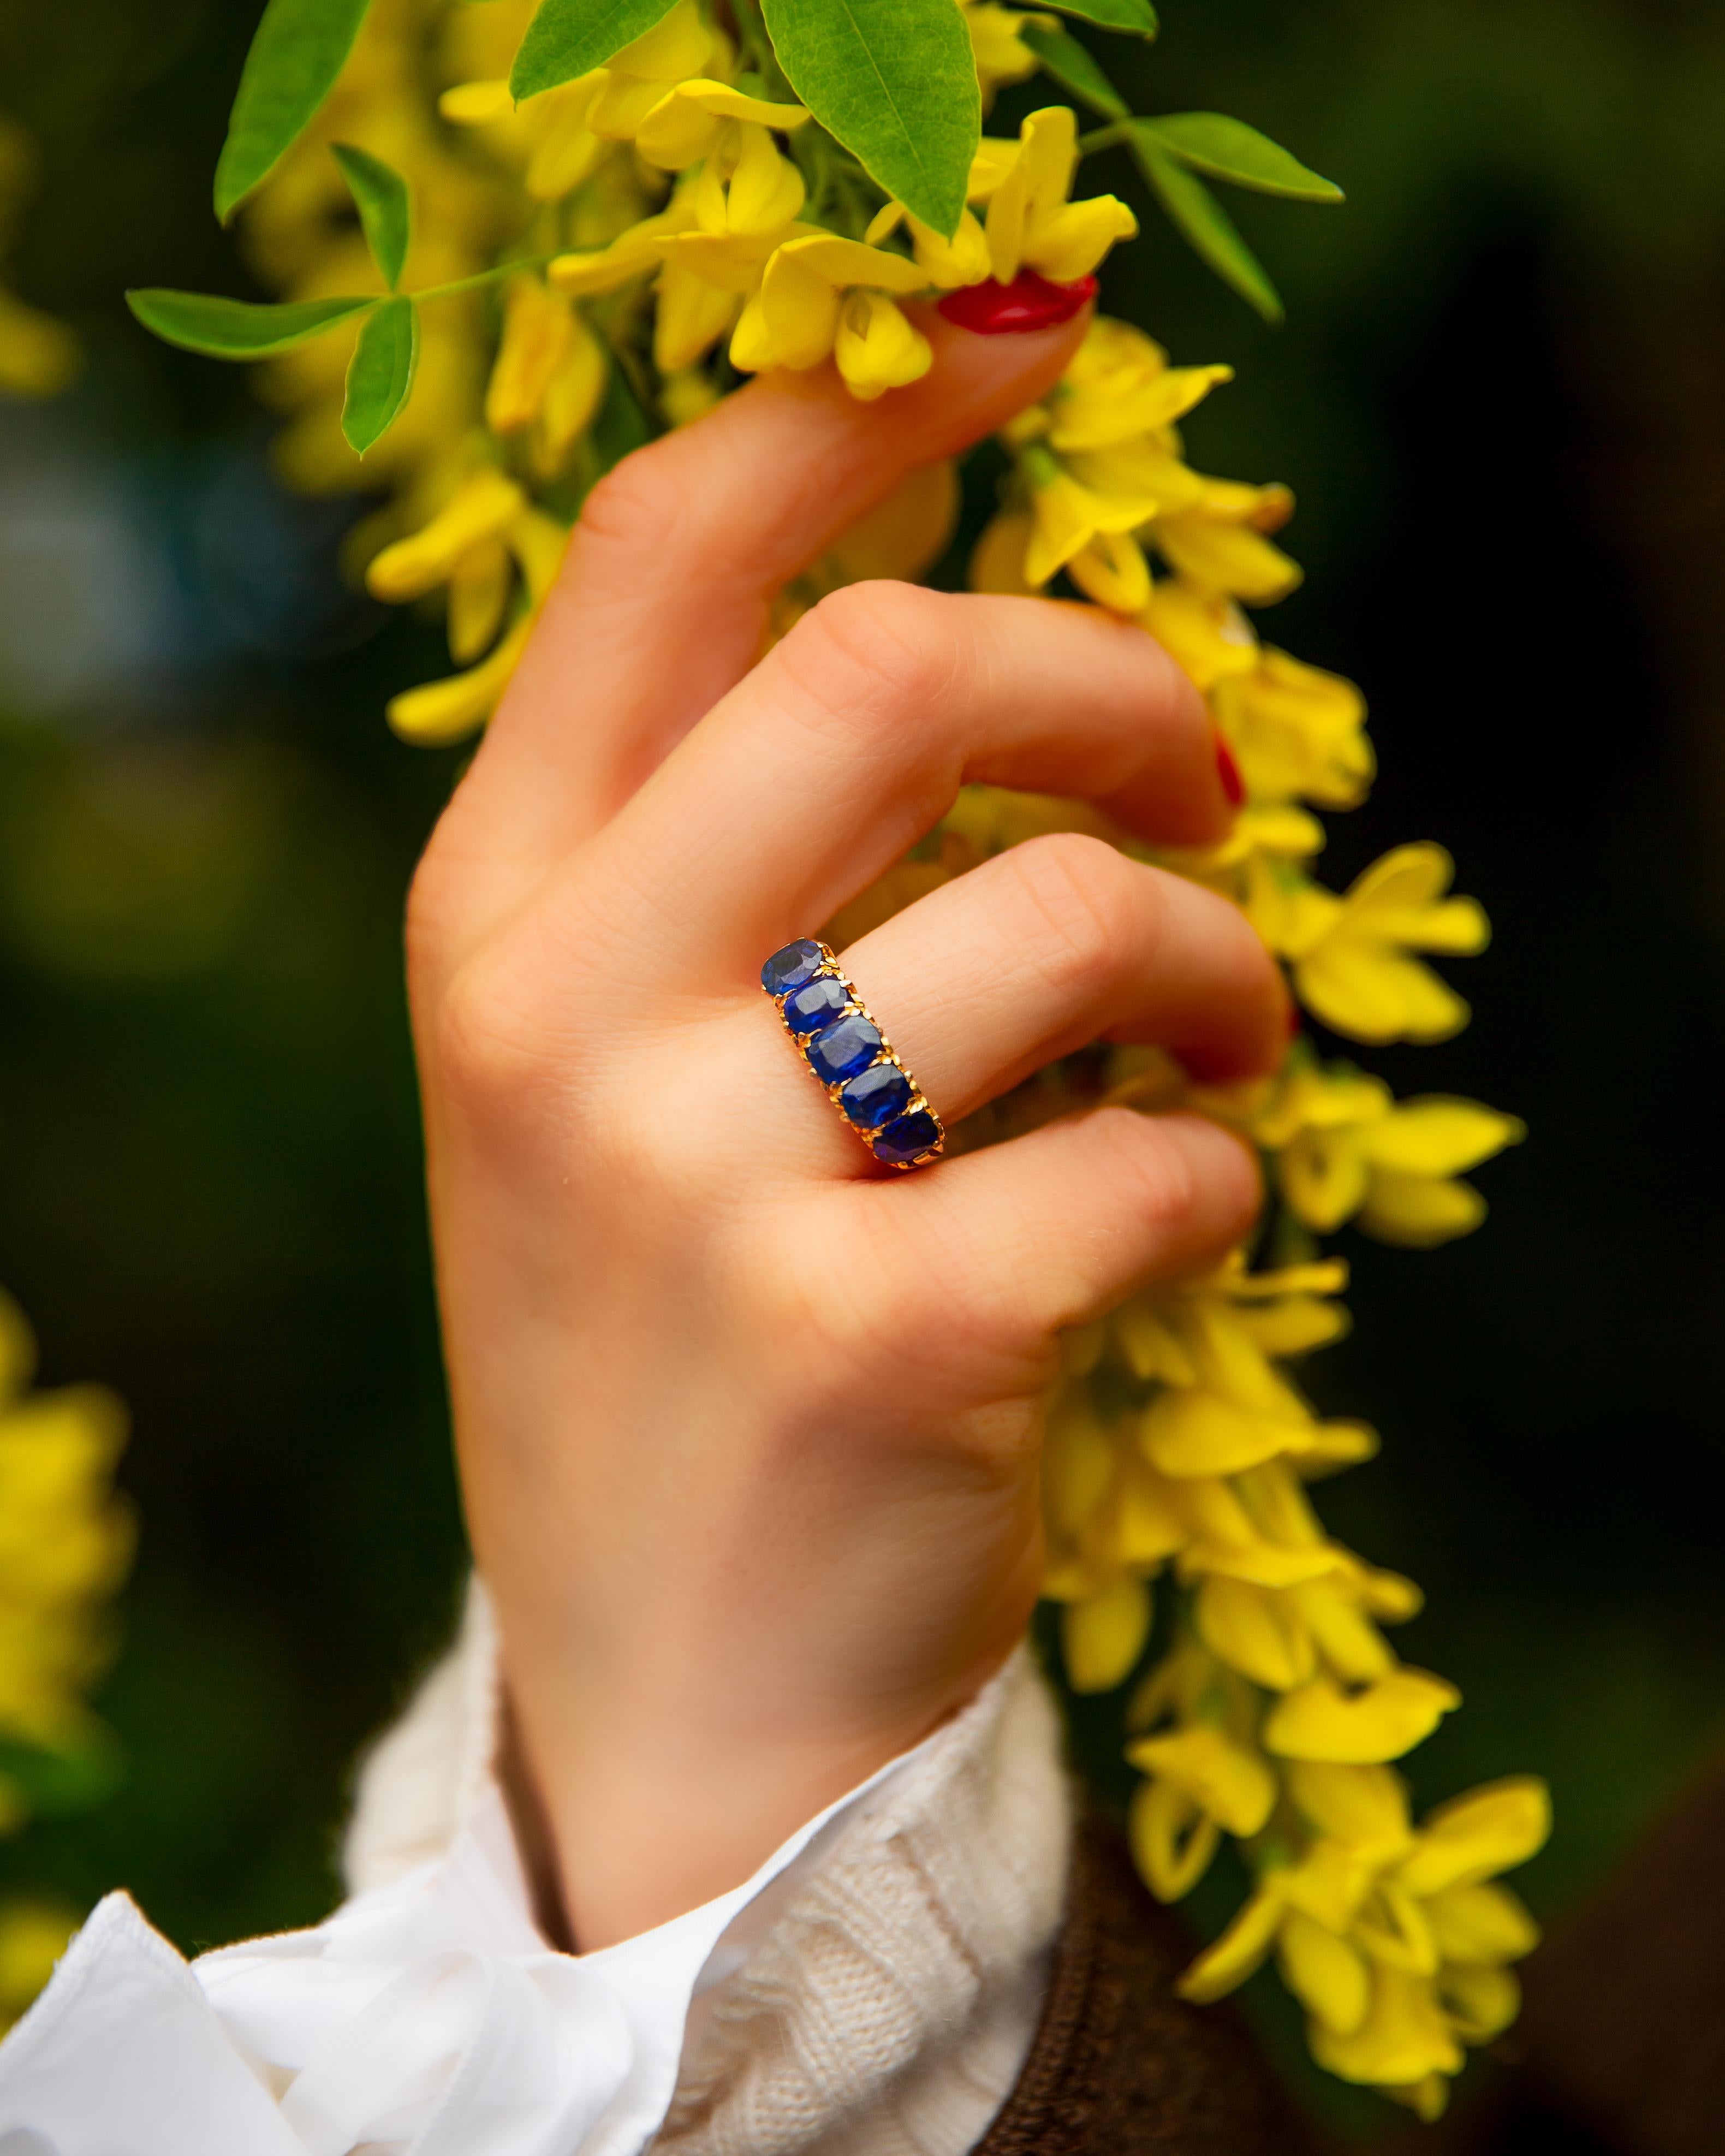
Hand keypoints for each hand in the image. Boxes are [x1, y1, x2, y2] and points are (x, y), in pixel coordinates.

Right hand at [406, 310, 1286, 1949]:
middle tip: (1206, 786)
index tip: (1020, 341)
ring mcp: (706, 1182)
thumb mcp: (607, 1081)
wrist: (668, 1697)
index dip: (862, 399)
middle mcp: (566, 1018)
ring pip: (1068, 913)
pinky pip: (1151, 1162)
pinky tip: (1179, 1220)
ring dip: (1217, 963)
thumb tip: (982, 650)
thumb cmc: (669, 1348)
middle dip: (1117, 686)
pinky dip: (1220, 1176)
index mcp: (495, 915)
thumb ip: (717, 865)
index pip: (667, 549)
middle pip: (892, 666)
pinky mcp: (875, 1339)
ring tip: (1225, 1052)